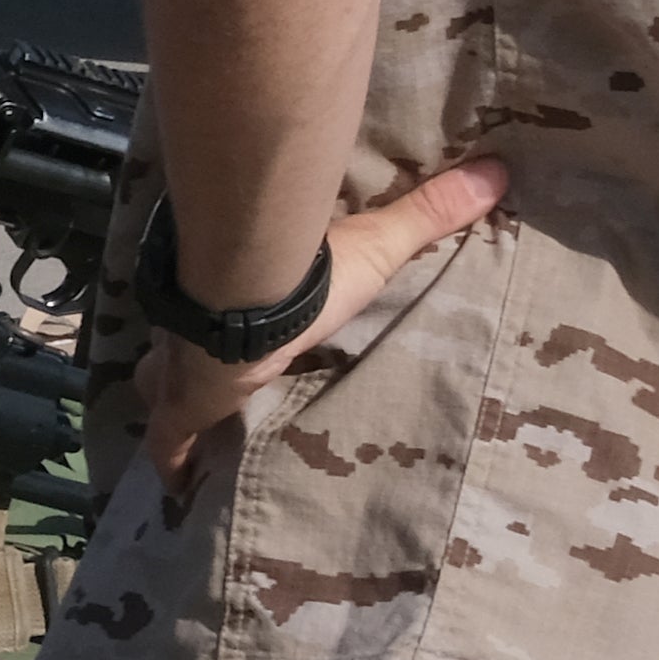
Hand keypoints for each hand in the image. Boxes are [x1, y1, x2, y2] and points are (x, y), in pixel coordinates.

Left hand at [136, 159, 507, 486]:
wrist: (246, 300)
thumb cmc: (302, 277)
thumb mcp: (376, 248)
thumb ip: (426, 214)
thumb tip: (496, 170)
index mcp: (239, 297)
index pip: (227, 304)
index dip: (227, 316)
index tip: (232, 328)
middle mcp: (202, 330)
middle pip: (182, 343)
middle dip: (185, 362)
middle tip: (203, 383)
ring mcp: (181, 372)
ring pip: (161, 388)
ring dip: (173, 405)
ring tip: (192, 434)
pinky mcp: (180, 411)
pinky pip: (169, 445)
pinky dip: (172, 463)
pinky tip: (178, 489)